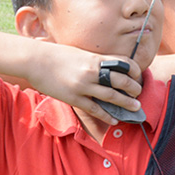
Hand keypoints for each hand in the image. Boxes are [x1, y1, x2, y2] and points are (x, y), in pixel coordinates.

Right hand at [25, 43, 142, 125]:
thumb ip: (96, 60)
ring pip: (111, 96)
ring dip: (125, 103)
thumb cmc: (59, 55)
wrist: (35, 60)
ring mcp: (83, 86)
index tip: (139, 76)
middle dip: (134, 89)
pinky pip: (94, 109)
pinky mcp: (73, 98)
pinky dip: (106, 115)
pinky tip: (114, 120)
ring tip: (135, 108)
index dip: (135, 71)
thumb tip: (110, 67)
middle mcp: (92, 72)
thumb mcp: (82, 53)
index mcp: (96, 58)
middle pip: (121, 81)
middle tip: (139, 94)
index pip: (124, 63)